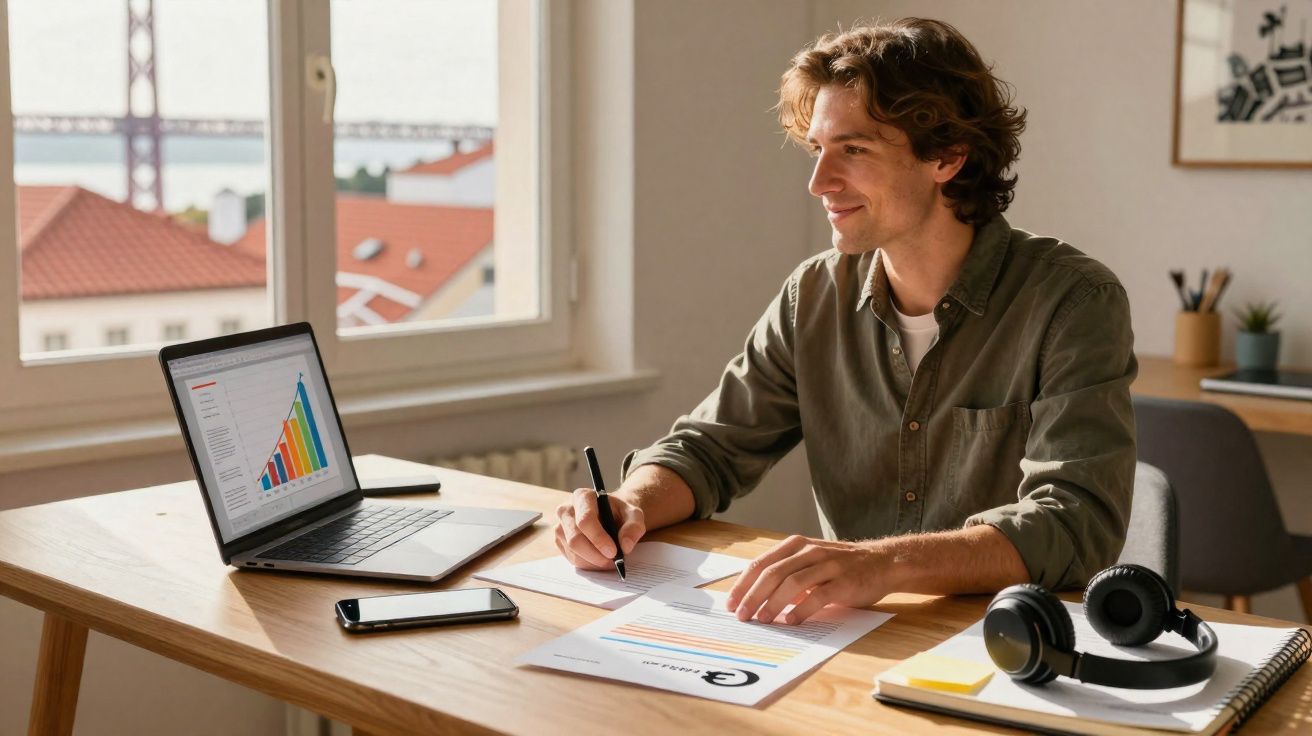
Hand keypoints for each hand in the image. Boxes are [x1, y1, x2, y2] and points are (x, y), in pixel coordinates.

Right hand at [554, 488, 645, 569]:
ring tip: (609, 561)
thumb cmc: (620, 513)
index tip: (613, 552)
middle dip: (596, 555)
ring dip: (593, 562)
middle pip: (575, 539)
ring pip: (573, 552)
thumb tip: (625, 546)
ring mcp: (560, 526)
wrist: (611, 516)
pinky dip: (588, 564)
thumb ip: (634, 527)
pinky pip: (571, 559)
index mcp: (583, 497)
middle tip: (613, 562)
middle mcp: (566, 510)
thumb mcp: (634, 515)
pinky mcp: (560, 541)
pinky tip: (600, 559)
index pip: (585, 520)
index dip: (598, 538)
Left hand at [725, 535, 894, 624]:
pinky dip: (801, 609)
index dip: (743, 584)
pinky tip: (791, 621)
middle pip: (772, 573)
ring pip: (792, 583)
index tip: (731, 603)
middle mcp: (810, 552)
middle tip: (742, 615)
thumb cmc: (840, 567)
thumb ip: (786, 574)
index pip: (761, 563)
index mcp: (796, 545)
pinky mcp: (843, 582)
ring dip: (773, 603)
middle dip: (753, 596)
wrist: (882, 562)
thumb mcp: (810, 562)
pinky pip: (818, 596)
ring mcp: (828, 565)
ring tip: (762, 619)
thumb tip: (755, 598)